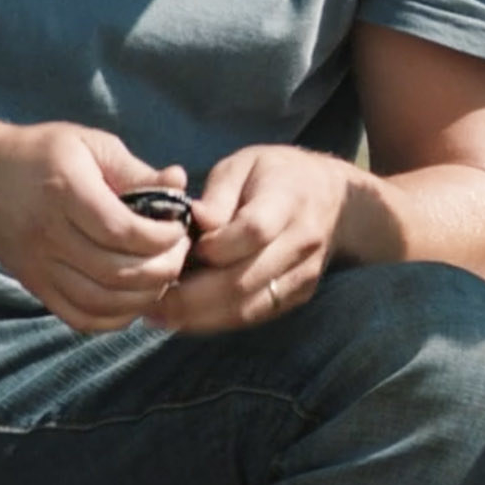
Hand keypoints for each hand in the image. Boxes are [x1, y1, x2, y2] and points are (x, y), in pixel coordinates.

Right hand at [0, 120, 193, 336]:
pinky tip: (134, 298)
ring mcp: (39, 267)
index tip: (179, 227)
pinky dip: (114, 318)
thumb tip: (179, 182)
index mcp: (66, 191)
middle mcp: (49, 235)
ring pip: (99, 302)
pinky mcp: (35, 287)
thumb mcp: (91, 144)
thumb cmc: (45, 153)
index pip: (119, 230)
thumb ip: (135, 169)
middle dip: (161, 268)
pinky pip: (79, 318)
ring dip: (143, 297)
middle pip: (114, 272)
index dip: (160, 236)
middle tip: (180, 253)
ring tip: (163, 275)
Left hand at [151, 143, 354, 332]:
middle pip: (243, 281)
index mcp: (288, 200)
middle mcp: (301, 243)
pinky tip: (184, 316)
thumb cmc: (278, 174)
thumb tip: (194, 222)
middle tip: (148, 299)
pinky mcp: (297, 298)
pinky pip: (252, 317)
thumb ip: (218, 194)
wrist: (336, 201)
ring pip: (246, 309)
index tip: (183, 247)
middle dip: (189, 297)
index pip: (254, 231)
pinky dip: (215, 321)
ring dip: (197, 317)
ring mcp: (302, 276)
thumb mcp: (246, 163)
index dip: (215, 247)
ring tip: (157, 313)